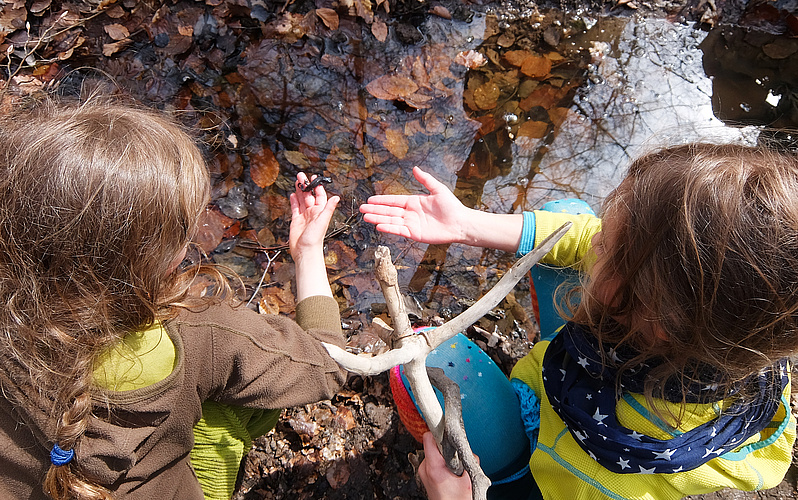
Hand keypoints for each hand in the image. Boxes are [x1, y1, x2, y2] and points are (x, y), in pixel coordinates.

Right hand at [289, 173, 338, 300]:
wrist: (305, 251)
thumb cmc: (315, 239)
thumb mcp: (323, 221)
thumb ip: (329, 208)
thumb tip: (337, 197)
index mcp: (320, 211)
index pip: (319, 195)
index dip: (317, 186)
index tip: (314, 177)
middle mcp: (312, 213)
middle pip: (309, 195)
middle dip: (305, 185)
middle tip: (301, 175)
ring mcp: (304, 216)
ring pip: (302, 200)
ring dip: (300, 190)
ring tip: (296, 181)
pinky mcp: (296, 221)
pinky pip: (295, 208)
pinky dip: (294, 201)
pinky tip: (293, 194)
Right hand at [359, 167, 469, 244]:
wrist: (460, 223)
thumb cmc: (451, 206)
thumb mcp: (438, 189)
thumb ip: (425, 179)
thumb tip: (415, 168)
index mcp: (414, 202)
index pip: (393, 201)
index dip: (381, 200)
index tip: (369, 199)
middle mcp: (410, 213)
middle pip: (389, 211)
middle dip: (375, 210)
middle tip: (361, 208)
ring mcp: (411, 224)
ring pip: (391, 221)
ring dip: (378, 219)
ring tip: (365, 217)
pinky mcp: (414, 234)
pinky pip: (399, 230)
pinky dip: (389, 228)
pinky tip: (379, 225)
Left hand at [418, 432, 473, 499]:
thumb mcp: (469, 479)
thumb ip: (469, 461)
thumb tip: (469, 451)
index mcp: (434, 467)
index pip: (429, 438)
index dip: (439, 431)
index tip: (445, 426)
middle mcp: (425, 468)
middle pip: (434, 445)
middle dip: (447, 448)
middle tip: (457, 458)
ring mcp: (423, 472)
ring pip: (434, 454)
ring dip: (445, 457)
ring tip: (454, 470)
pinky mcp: (425, 476)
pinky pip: (433, 462)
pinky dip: (442, 464)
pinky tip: (450, 474)